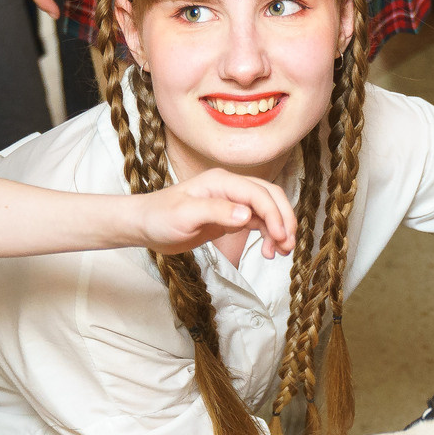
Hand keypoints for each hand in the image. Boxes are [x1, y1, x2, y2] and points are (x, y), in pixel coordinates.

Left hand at [128, 169, 297, 256]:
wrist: (145, 226)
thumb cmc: (160, 217)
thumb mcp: (185, 215)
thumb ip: (216, 212)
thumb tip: (246, 214)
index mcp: (221, 181)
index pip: (258, 194)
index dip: (274, 214)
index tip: (280, 237)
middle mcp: (230, 188)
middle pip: (270, 197)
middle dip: (284, 219)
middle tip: (288, 245)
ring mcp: (232, 202)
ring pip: (267, 210)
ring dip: (279, 229)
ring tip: (281, 253)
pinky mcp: (230, 217)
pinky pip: (258, 222)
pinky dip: (268, 235)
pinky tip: (268, 251)